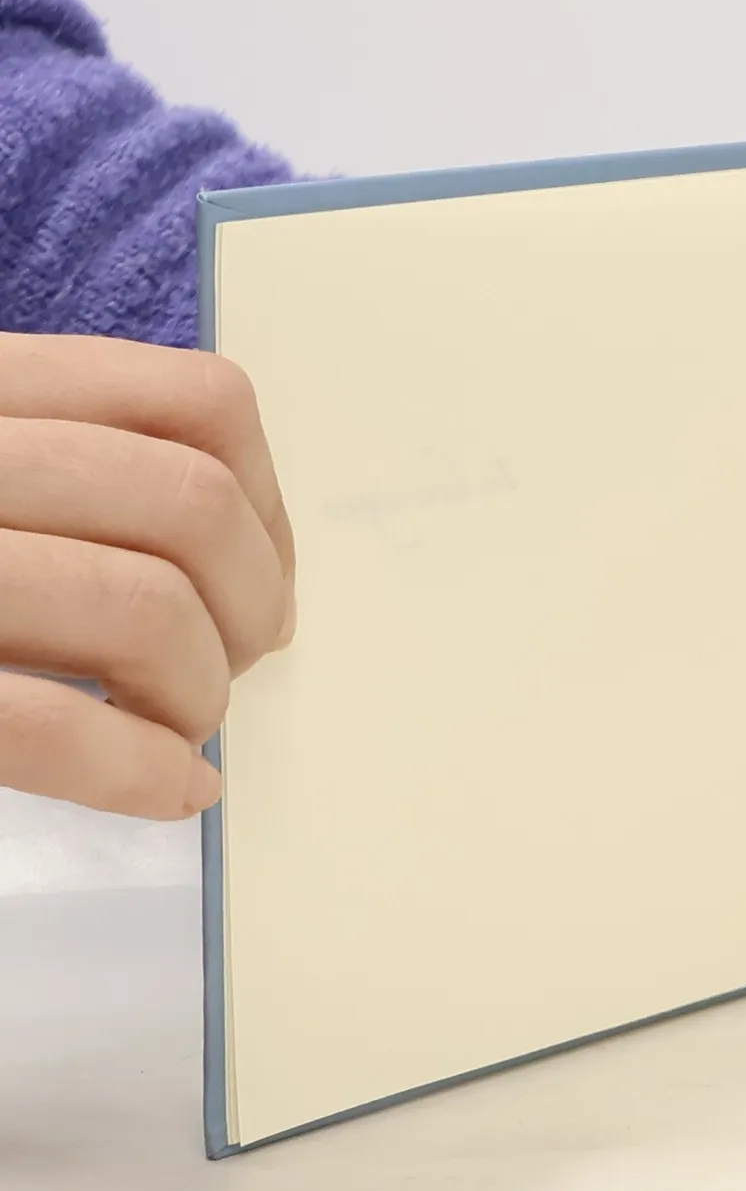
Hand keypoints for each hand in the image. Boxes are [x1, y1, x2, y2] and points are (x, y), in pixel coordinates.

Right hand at [0, 334, 294, 818]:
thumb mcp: (2, 469)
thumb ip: (84, 474)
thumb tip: (259, 565)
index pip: (203, 402)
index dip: (273, 505)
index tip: (267, 575)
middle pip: (193, 505)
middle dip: (250, 606)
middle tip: (236, 662)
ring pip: (145, 609)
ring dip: (198, 691)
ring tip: (181, 724)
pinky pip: (55, 727)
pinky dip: (141, 772)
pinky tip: (169, 789)